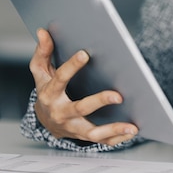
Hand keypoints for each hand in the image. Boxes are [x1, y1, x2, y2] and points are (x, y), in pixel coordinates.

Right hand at [29, 28, 137, 145]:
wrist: (45, 121)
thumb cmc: (47, 91)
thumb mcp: (41, 72)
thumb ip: (43, 52)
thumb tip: (43, 32)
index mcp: (51, 94)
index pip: (60, 79)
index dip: (71, 66)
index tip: (85, 54)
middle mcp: (61, 113)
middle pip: (80, 108)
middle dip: (99, 101)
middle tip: (118, 96)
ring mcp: (73, 127)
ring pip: (92, 132)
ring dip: (113, 129)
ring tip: (131, 126)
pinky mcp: (83, 135)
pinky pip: (101, 141)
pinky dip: (117, 138)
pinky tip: (132, 131)